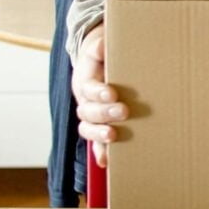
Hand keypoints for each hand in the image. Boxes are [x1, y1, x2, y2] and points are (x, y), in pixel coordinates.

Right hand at [72, 23, 127, 167]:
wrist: (98, 59)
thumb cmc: (104, 55)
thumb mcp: (101, 46)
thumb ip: (100, 47)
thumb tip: (102, 47)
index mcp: (86, 80)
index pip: (88, 87)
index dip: (98, 92)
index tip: (112, 93)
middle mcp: (84, 99)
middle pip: (87, 110)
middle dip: (104, 113)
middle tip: (123, 111)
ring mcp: (89, 114)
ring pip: (87, 127)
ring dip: (98, 134)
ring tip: (113, 136)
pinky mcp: (97, 126)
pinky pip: (94, 142)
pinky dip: (99, 152)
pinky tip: (106, 161)